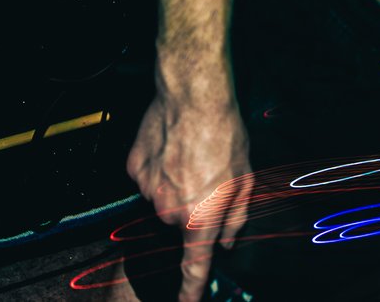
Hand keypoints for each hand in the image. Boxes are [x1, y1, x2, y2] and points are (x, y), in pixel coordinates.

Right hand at [127, 88, 252, 301]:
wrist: (193, 96)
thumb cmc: (224, 135)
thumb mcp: (245, 181)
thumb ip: (235, 219)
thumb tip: (227, 242)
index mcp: (200, 219)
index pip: (193, 267)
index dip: (190, 291)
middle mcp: (170, 211)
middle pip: (179, 222)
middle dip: (192, 207)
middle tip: (206, 177)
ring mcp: (148, 190)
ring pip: (161, 199)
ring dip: (175, 186)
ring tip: (189, 156)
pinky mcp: (134, 169)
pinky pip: (146, 179)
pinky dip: (158, 168)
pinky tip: (171, 147)